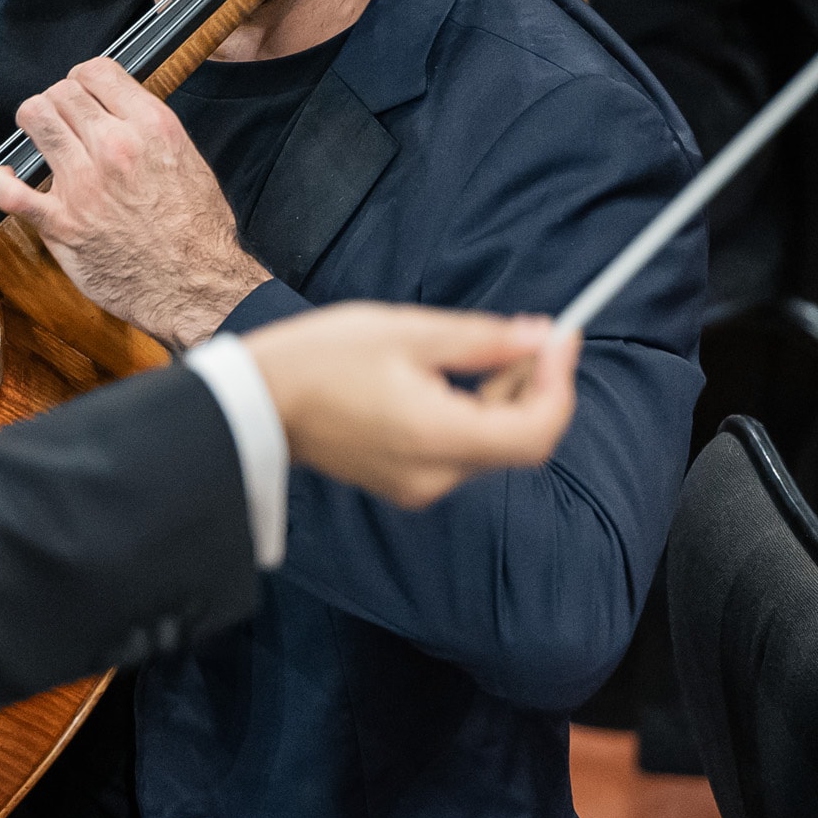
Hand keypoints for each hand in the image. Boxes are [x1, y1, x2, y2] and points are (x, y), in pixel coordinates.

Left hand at [0, 57, 264, 349]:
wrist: (195, 286)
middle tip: (63, 121)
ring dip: (32, 123)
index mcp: (151, 127)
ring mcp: (83, 185)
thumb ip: (148, 129)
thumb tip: (116, 109)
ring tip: (40, 138)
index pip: (96, 71)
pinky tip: (4, 179)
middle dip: (58, 101)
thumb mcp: (186, 158)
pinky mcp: (60, 224)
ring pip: (34, 118)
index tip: (81, 93)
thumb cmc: (196, 230)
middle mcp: (114, 148)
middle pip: (61, 92)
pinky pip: (8, 191)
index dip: (82, 78)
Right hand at [244, 304, 577, 507]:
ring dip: (507, 403)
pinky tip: (457, 381)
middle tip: (535, 338)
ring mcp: (417, 486)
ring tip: (493, 352)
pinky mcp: (402, 482)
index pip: (535, 431)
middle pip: (519, 443)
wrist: (255, 402)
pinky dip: (476, 418)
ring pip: (492, 449)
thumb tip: (542, 337)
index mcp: (436, 436)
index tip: (561, 338)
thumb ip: (483, 339)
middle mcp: (434, 475)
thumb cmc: (320, 359)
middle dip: (537, 390)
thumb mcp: (406, 331)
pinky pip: (461, 455)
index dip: (559, 385)